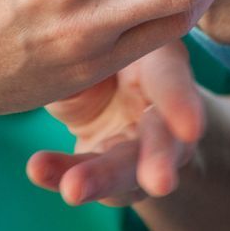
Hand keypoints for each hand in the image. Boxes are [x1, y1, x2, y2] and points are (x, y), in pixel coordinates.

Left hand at [26, 41, 229, 230]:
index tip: (190, 130)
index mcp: (163, 64)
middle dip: (160, 160)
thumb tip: (54, 46)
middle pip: (162, 139)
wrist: (110, 90)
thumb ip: (86, 49)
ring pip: (127, 170)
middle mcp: (163, 113)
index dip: (181, 103)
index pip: (172, 82)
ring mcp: (144, 152)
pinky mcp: (118, 176)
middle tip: (159, 183)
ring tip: (73, 189)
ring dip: (102, 181)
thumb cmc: (108, 55)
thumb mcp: (99, 41)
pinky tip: (39, 170)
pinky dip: (61, 175)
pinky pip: (92, 180)